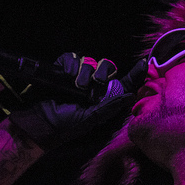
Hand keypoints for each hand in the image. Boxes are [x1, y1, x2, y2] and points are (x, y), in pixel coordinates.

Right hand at [9, 58, 146, 150]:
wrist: (40, 121)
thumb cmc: (66, 125)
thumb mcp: (91, 119)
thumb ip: (109, 107)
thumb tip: (129, 96)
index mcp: (103, 98)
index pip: (122, 84)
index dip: (134, 74)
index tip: (144, 64)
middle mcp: (93, 86)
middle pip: (107, 68)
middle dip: (103, 73)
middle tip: (93, 85)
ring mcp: (78, 76)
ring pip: (90, 62)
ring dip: (85, 72)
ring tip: (77, 86)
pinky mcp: (63, 70)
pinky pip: (72, 59)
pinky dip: (70, 65)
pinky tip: (66, 76)